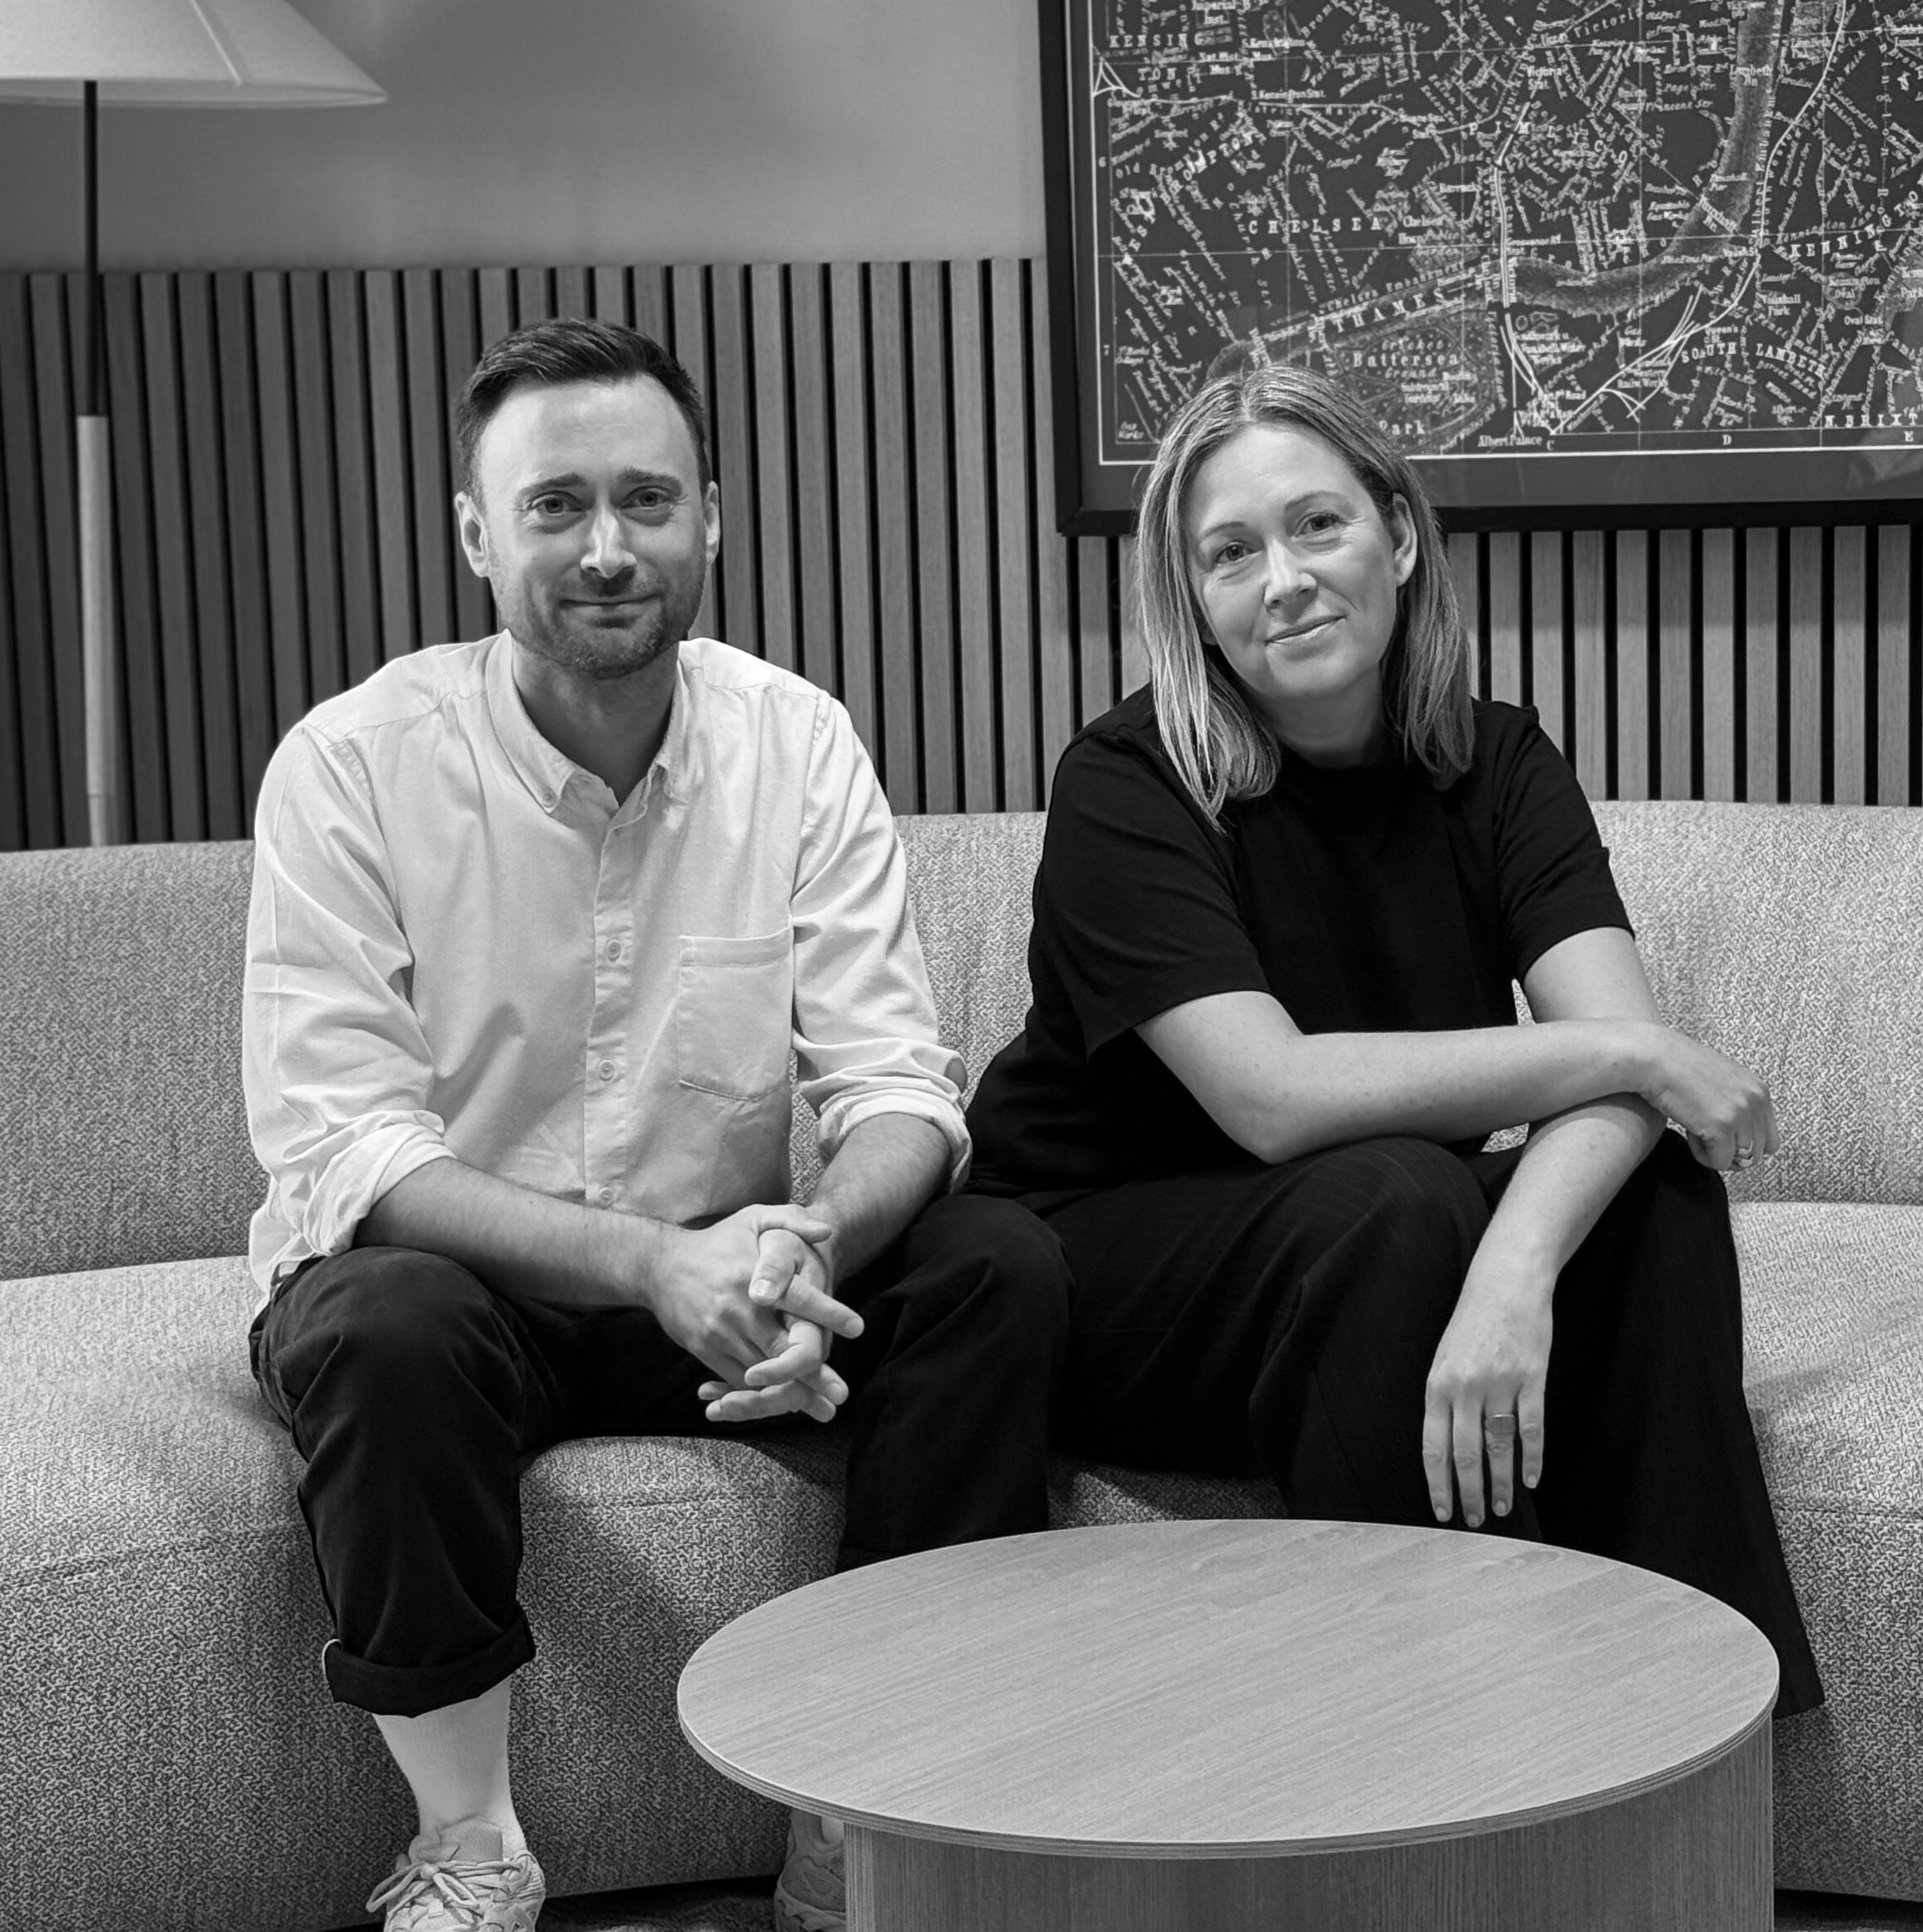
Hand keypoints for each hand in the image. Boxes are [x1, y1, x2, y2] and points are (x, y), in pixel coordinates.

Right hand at [701, 1224, 864, 1423]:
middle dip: (814, 1375)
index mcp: (756, 1278)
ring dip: (791, 1393)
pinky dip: (758, 1393)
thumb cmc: (717, 1241)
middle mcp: (740, 1310)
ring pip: (761, 1373)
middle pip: (783, 1350)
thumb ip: (792, 1219)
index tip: (857, 1328)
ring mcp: (721, 1334)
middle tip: (841, 1394)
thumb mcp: (753, 1218)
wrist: (659, 1266)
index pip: (800, 1299)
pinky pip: (736, 1380)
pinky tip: (781, 1402)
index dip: (829, 1315)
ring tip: (819, 1408)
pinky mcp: (705, 1350)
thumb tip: (828, 1231)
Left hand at [1421, 1261, 1552, 1528]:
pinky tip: (1530, 1481)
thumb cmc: (1471, 1322)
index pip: (1433, 1447)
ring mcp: (1500, 1383)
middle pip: (1466, 1454)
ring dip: (1499, 1483)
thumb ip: (1443, 1399)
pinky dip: (1532, 1458)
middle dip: (1467, 1493)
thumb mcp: (1444, 1357)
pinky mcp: (1532, 1378)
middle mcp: (1465, 1388)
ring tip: (1500, 1509)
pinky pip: (1532, 1428)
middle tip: (1472, 1522)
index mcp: (1437, 1384)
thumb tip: (1446, 1447)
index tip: (1441, 1512)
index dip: (1437, 1483)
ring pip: (1499, 1447)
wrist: (1506, 1281)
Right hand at [1634, 1023, 1778, 1172]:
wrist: (1653, 1057)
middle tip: (1705, 1137)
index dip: (1744, 1145)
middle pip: (1757, 1153)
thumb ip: (1735, 1102)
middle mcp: (1756, 1101)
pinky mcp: (1721, 1127)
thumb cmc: (1675, 1065)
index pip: (1769, 1139)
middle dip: (1730, 1151)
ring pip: (1740, 1160)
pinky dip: (1702, 1156)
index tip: (1723, 1140)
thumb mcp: (1720, 1080)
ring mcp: (1740, 1114)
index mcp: (1759, 1090)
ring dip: (1715, 1153)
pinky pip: (1719, 1162)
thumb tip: (1735, 1133)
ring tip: (1694, 1132)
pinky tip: (1688, 1134)